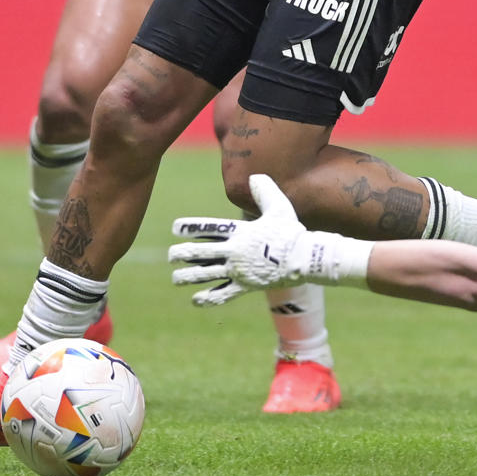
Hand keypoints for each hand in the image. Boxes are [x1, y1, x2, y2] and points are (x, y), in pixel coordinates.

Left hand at [169, 174, 370, 304]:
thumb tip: (255, 176)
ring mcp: (239, 271)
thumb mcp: (280, 207)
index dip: (191, 228)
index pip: (210, 228)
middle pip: (201, 253)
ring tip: (176, 278)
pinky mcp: (245, 286)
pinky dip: (207, 298)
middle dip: (182, 254)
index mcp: (240, 232)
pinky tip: (195, 299)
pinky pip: (222, 294)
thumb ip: (265, 191)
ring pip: (206, 275)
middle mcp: (235, 252)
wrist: (305, 258)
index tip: (175, 227)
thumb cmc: (291, 232)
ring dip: (188, 277)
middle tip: (171, 255)